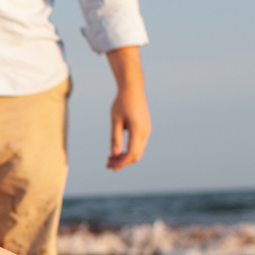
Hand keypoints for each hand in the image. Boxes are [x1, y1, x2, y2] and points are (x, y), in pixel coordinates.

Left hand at [106, 46, 148, 171]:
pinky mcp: (145, 128)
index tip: (110, 166)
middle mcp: (145, 132)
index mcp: (138, 130)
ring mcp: (146, 130)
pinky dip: (129, 150)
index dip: (121, 162)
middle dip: (122, 162)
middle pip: (136, 155)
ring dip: (125, 157)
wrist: (133, 88)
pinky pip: (139, 145)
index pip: (131, 153)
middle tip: (107, 165)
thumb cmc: (122, 102)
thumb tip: (114, 154)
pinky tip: (118, 151)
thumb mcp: (115, 119)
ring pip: (138, 151)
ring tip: (110, 159)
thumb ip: (115, 136)